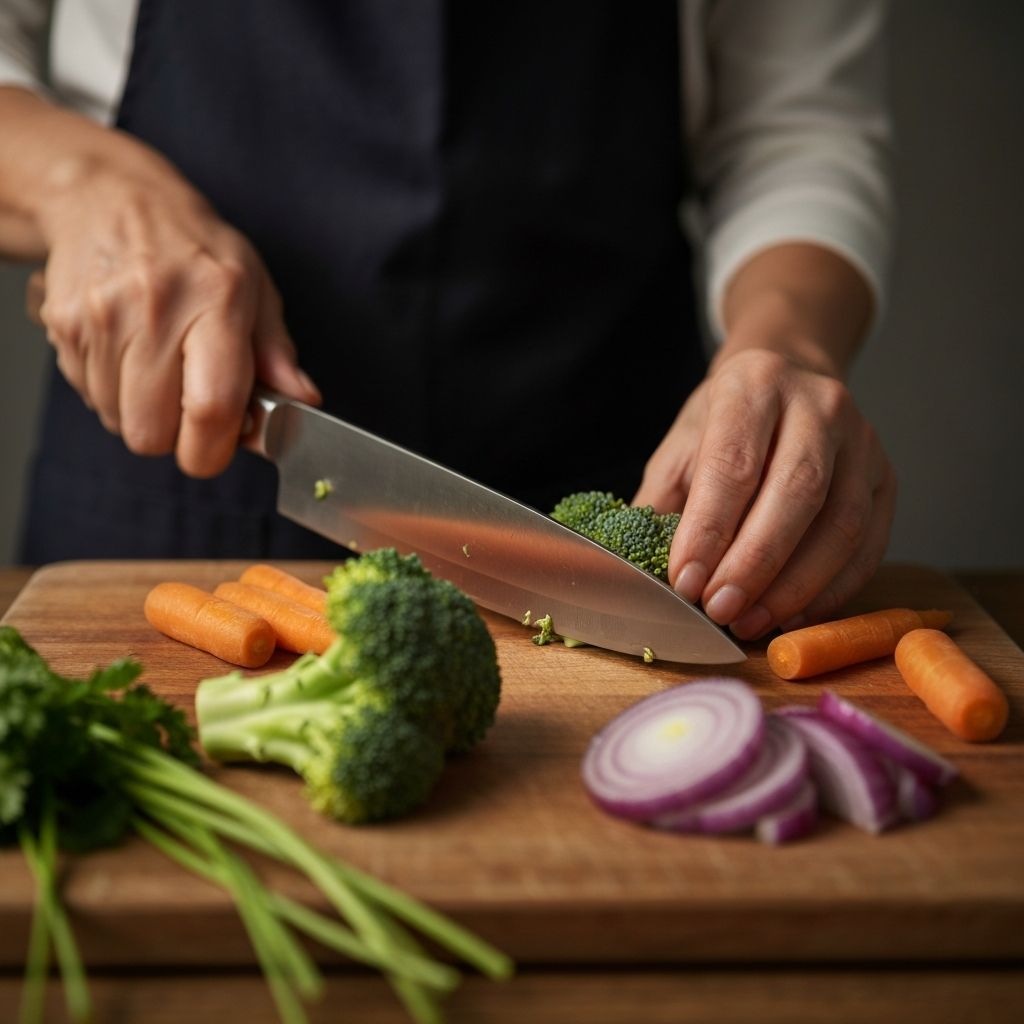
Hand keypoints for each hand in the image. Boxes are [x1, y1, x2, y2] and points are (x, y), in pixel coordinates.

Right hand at [26, 162, 318, 476]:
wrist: (109, 198)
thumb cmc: (193, 249)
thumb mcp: (254, 288)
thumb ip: (277, 352)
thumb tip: (302, 399)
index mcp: (216, 300)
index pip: (211, 406)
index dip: (215, 449)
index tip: (221, 448)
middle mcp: (154, 310)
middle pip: (153, 433)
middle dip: (177, 437)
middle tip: (191, 405)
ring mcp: (101, 319)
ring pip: (120, 423)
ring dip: (143, 414)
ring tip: (159, 370)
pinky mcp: (64, 327)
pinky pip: (91, 398)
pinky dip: (114, 393)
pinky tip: (130, 356)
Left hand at [634, 347, 895, 639]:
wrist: (790, 382)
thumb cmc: (726, 424)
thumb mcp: (681, 447)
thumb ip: (662, 503)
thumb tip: (640, 570)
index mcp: (755, 386)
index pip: (734, 463)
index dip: (709, 530)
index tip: (685, 581)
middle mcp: (818, 406)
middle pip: (797, 493)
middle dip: (755, 563)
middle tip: (719, 609)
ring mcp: (864, 442)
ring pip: (842, 524)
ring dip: (795, 586)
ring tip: (751, 621)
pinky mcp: (887, 479)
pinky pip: (869, 545)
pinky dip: (831, 590)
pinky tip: (792, 614)